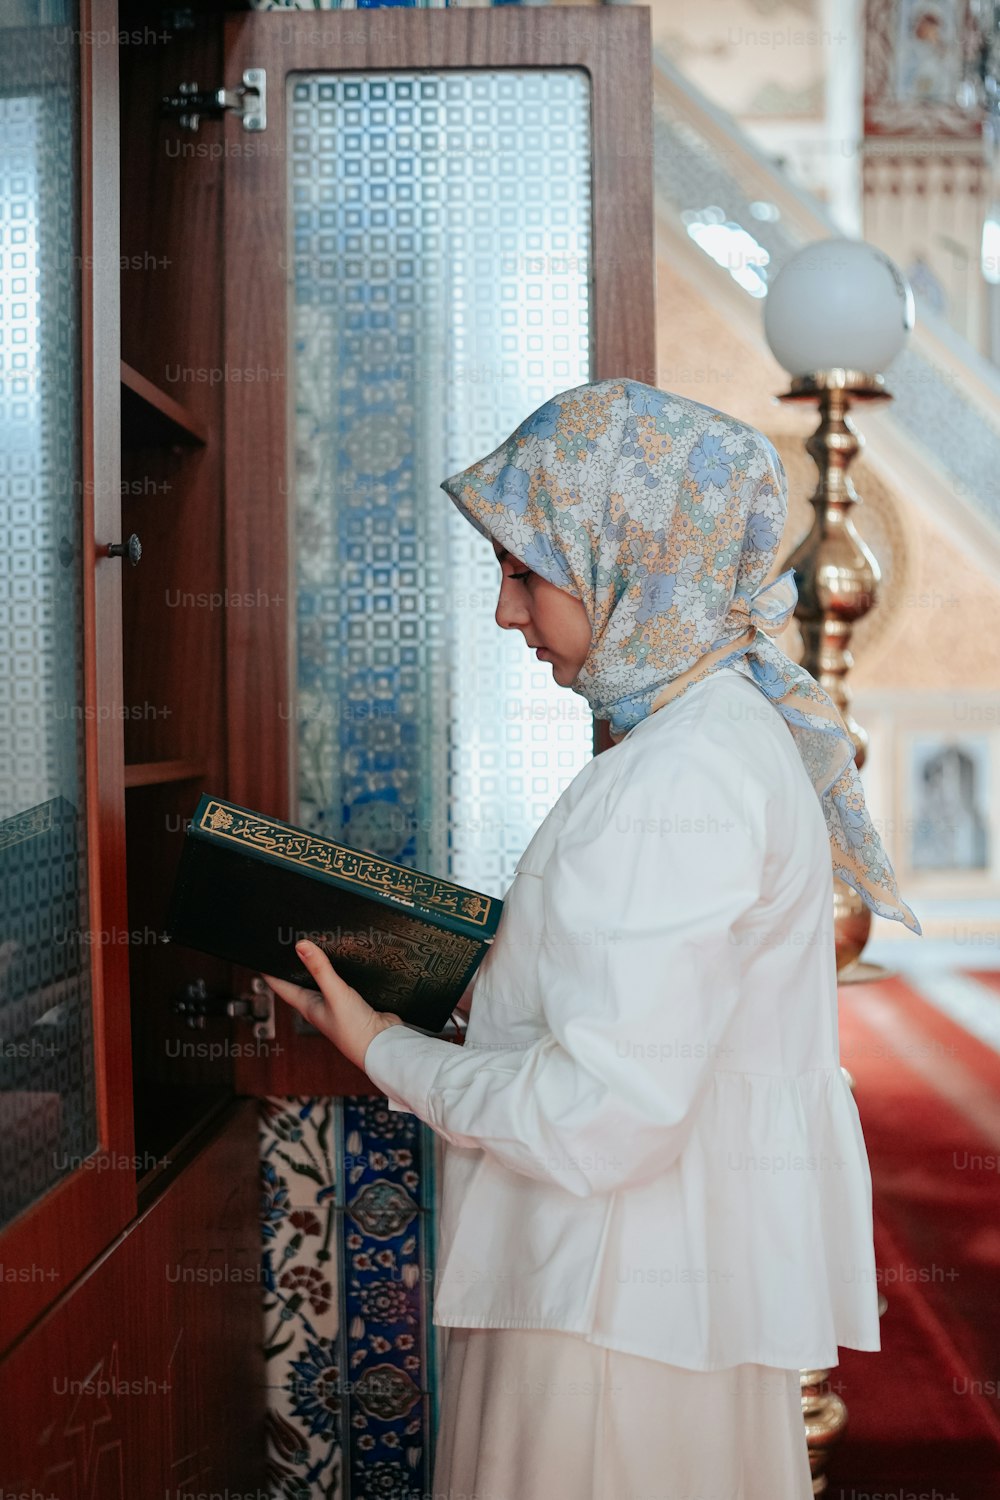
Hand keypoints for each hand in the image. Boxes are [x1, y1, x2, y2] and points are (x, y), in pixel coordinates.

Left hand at [261, 939, 405, 1072]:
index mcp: (308, 1007)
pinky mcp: (354, 1003)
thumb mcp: (335, 994)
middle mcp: (320, 1006)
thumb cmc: (354, 1030)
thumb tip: (301, 946)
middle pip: (299, 983)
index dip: (270, 972)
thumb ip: (320, 969)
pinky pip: (341, 984)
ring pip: (321, 983)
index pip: (282, 987)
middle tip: (287, 947)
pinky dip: (338, 973)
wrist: (382, 1046)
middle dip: (293, 967)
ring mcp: (337, 1005)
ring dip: (316, 969)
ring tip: (312, 951)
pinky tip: (343, 964)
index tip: (261, 957)